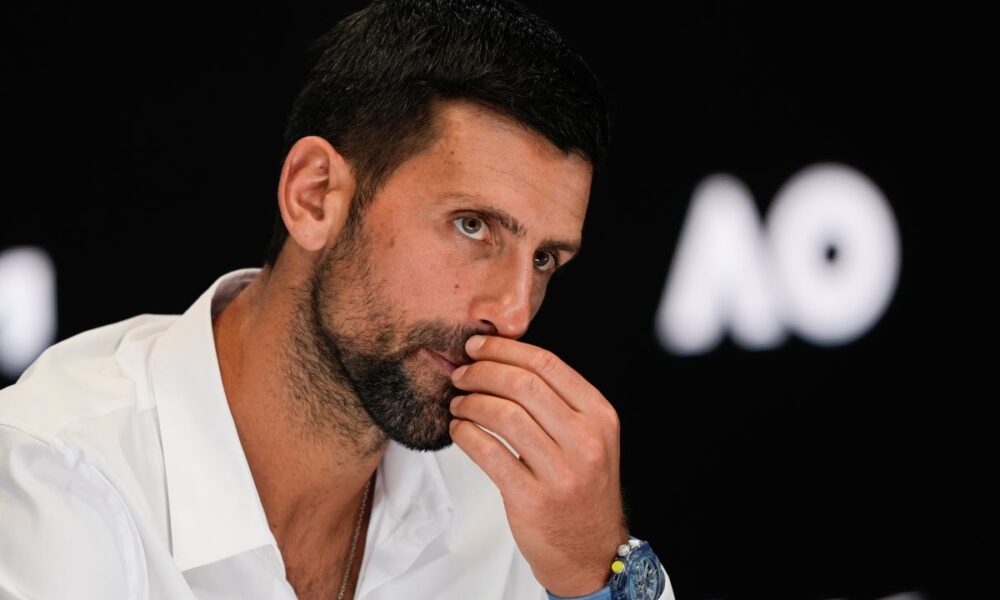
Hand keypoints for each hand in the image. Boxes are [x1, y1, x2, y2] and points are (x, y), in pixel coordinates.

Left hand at [448, 334, 628, 596]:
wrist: (591, 551)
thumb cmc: (582, 489)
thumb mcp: (589, 439)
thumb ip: (557, 402)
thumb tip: (503, 362)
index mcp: (599, 416)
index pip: (547, 364)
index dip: (505, 350)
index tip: (478, 347)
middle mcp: (585, 441)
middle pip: (522, 385)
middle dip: (482, 371)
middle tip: (461, 374)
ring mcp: (561, 472)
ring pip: (504, 415)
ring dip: (471, 402)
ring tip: (458, 404)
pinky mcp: (533, 499)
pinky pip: (489, 453)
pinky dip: (466, 434)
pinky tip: (460, 430)